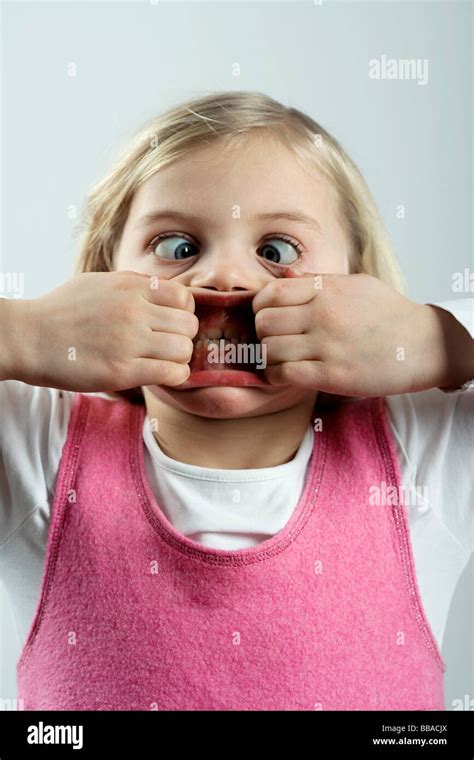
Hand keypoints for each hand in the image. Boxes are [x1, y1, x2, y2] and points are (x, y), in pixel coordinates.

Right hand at [1, 271, 198, 391]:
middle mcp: (134, 310)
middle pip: (188, 325)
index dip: (183, 314)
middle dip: (183, 338)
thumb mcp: (99, 283)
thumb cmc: (61, 312)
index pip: (184, 298)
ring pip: (184, 349)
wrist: (28, 337)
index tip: (170, 324)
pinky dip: (174, 376)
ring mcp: (129, 341)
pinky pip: (171, 372)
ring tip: (163, 361)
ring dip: (179, 358)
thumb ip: (134, 286)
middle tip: (167, 346)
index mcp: (130, 287)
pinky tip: (161, 374)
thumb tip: (163, 290)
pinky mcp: (122, 371)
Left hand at [252, 271, 453, 396]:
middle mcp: (323, 315)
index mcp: (326, 290)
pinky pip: (285, 374)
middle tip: (273, 340)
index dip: (259, 307)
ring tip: (279, 359)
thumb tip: (283, 273)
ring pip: (270, 350)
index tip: (268, 316)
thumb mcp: (355, 284)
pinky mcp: (332, 375)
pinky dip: (277, 376)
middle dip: (262, 333)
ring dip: (269, 357)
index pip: (269, 293)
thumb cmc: (388, 313)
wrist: (424, 344)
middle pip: (264, 323)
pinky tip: (286, 374)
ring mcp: (327, 345)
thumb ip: (316, 281)